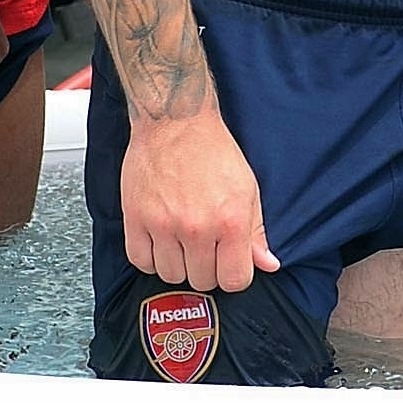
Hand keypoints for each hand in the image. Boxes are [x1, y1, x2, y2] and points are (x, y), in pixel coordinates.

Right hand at [123, 113, 279, 291]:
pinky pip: (140, 261)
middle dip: (206, 269)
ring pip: (171, 275)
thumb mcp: (247, 190)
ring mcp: (163, 225)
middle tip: (205, 248)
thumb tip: (267, 264)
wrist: (175, 121)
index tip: (228, 265)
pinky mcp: (136, 218)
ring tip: (182, 242)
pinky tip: (160, 242)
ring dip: (178, 265)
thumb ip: (256, 232)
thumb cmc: (212, 150)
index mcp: (230, 221)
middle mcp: (197, 227)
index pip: (234, 280)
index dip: (233, 275)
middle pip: (202, 281)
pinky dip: (150, 258)